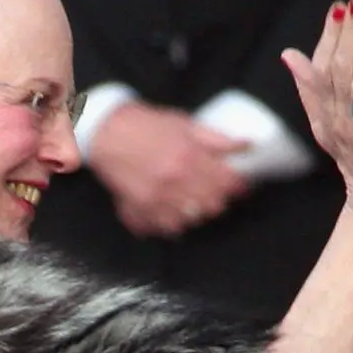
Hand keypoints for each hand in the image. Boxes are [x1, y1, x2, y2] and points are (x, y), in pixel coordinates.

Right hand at [88, 101, 250, 236]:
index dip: (238, 186)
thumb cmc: (146, 126)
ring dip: (196, 213)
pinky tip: (171, 212)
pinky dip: (171, 224)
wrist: (106, 132)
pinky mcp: (139, 209)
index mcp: (189, 157)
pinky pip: (163, 228)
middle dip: (218, 200)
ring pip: (191, 220)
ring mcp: (156, 199)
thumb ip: (217, 138)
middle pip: (213, 206)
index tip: (239, 186)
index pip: (227, 183)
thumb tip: (246, 145)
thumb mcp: (185, 123)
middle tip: (214, 192)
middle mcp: (174, 181)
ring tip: (191, 201)